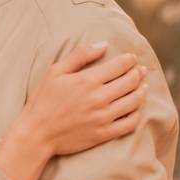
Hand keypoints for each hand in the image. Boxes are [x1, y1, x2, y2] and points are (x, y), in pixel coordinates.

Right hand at [20, 43, 147, 155]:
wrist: (36, 133)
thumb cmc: (43, 100)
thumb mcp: (54, 72)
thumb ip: (79, 55)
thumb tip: (103, 45)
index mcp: (88, 81)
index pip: (119, 66)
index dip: (129, 60)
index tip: (132, 58)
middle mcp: (99, 98)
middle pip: (130, 82)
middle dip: (139, 73)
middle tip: (141, 70)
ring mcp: (103, 117)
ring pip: (134, 101)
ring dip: (142, 91)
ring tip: (143, 86)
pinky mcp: (103, 134)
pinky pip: (129, 123)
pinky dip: (137, 114)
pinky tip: (136, 108)